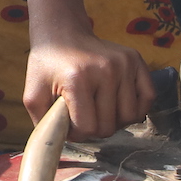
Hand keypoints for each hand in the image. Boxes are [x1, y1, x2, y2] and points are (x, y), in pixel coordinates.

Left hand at [24, 33, 156, 139]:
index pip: (88, 128)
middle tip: (82, 114)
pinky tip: (117, 103)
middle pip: (109, 126)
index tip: (69, 120)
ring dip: (114, 120)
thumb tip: (58, 147)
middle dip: (94, 128)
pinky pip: (148, 98)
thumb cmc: (47, 66)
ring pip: (130, 117)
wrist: (62, 34)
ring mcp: (123, 64)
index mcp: (78, 79)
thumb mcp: (33, 94)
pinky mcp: (136, 60)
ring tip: (98, 108)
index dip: (76, 132)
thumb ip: (44, 124)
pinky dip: (135, 108)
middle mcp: (105, 70)